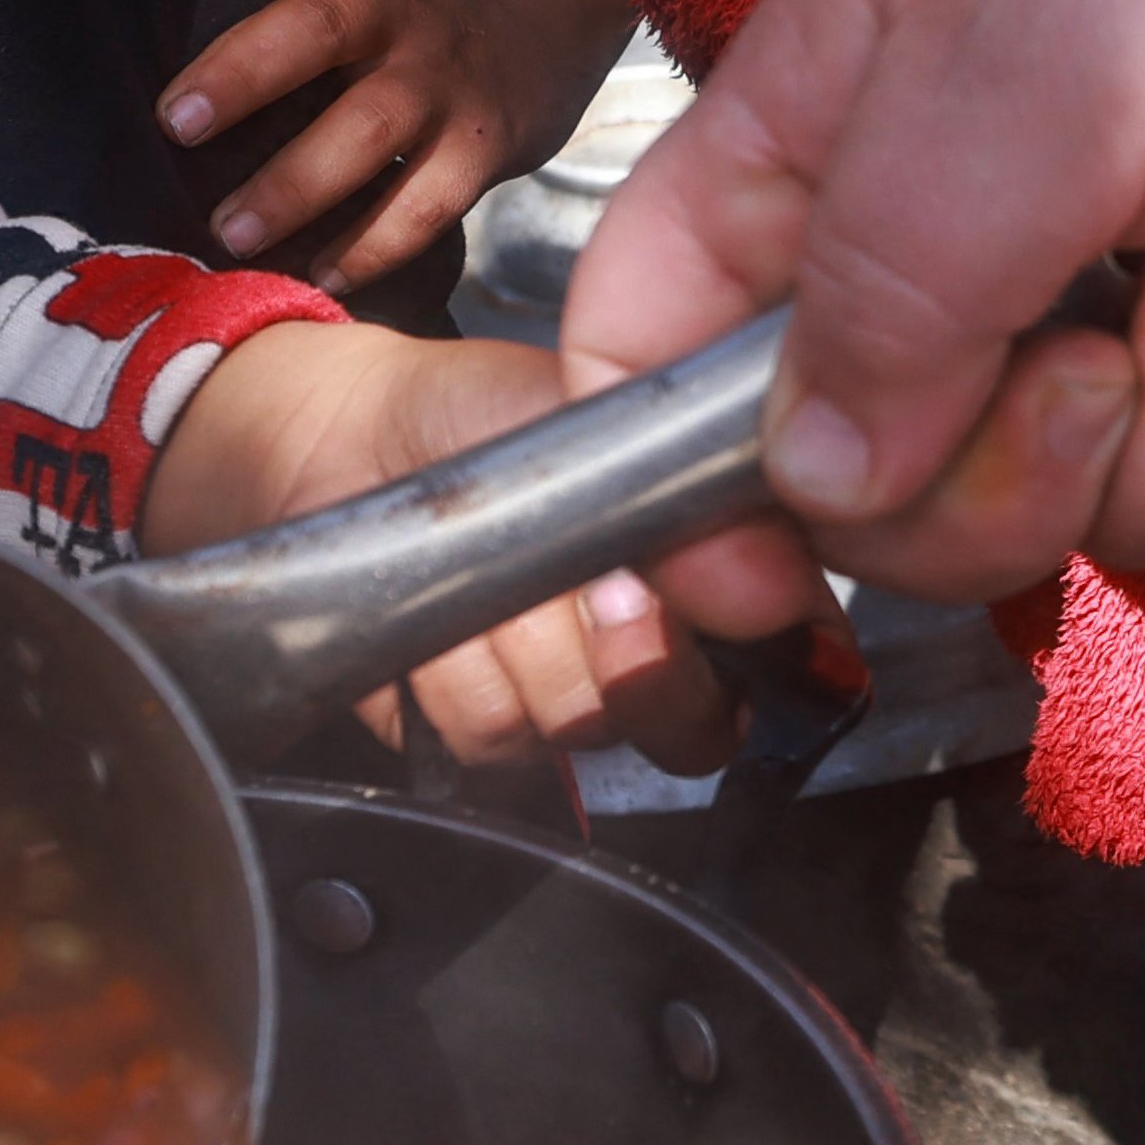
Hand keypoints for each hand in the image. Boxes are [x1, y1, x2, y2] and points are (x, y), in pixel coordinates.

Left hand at [142, 326, 820, 770]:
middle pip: (688, 722)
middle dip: (615, 647)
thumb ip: (667, 473)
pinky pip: (484, 738)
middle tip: (573, 575)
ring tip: (485, 565)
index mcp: (721, 569)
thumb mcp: (590, 406)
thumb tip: (724, 554)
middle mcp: (662, 655)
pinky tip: (436, 611)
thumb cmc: (483, 410)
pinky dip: (443, 670)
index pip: (791, 656)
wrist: (353, 443)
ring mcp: (572, 705)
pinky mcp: (483, 738)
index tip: (650, 586)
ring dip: (511, 644)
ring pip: (573, 725)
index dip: (731, 640)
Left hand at [160, 0, 610, 285]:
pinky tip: (316, 276)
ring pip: (367, 130)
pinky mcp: (479, 147)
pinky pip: (422, 205)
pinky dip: (369, 247)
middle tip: (176, 123)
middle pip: (320, 29)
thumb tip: (130, 39)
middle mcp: (395, 8)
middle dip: (244, 75)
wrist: (543, 12)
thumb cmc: (402, 0)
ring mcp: (441, 79)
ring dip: (294, 185)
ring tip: (229, 232)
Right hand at [564, 0, 1144, 598]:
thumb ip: (891, 290)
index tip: (757, 586)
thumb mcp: (1016, 75)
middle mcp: (950, 265)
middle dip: (1027, 475)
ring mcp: (1127, 322)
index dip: (669, 500)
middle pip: (900, 512)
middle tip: (1111, 344)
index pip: (645, 364)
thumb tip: (812, 486)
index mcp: (816, 161)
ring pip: (1125, 519)